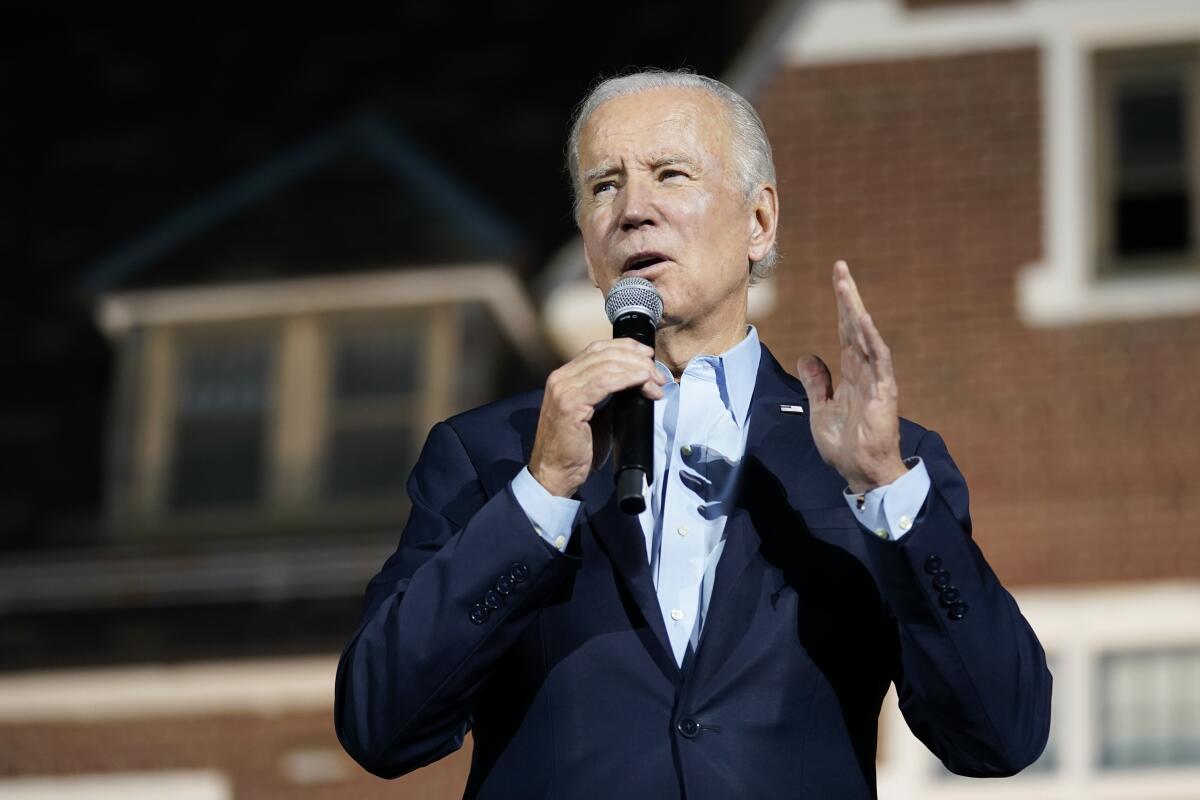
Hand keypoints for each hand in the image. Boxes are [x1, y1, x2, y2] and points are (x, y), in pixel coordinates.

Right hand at [530, 339, 666, 497]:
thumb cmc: (576, 450)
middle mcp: (561, 378)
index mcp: (565, 378)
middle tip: (657, 374)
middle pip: (604, 353)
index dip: (626, 348)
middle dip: (637, 360)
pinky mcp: (569, 405)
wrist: (555, 475)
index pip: (597, 349)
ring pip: (606, 365)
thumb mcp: (596, 415)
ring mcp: (563, 390)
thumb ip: (610, 395)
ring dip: (637, 370)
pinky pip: (604, 382)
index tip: (648, 356)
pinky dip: (628, 379)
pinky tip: (642, 383)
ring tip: (655, 384)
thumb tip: (638, 383)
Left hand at [796, 261, 906, 493]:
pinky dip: (872, 341)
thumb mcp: (820, 409)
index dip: (839, 307)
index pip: (844, 332)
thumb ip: (817, 382)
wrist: (861, 473)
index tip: (836, 280)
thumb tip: (808, 356)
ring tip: (846, 285)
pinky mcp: (884, 393)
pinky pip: (879, 361)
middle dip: (847, 298)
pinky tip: (864, 322)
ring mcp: (876, 379)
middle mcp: (864, 371)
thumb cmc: (845, 446)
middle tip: (839, 268)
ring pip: (866, 337)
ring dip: (856, 310)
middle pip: (854, 327)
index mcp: (850, 373)